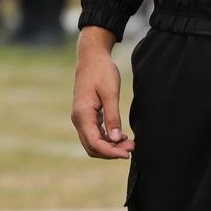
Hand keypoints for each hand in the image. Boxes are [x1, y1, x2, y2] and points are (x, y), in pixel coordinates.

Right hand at [70, 26, 132, 158]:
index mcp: (82, 114)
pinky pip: (94, 134)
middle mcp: (78, 119)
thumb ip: (112, 117)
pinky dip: (107, 139)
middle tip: (132, 147)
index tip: (128, 152)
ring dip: (110, 146)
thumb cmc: (101, 72)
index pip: (94, 142)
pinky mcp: (86, 115)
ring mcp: (81, 118)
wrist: (91, 58)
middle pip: (92, 146)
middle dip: (111, 151)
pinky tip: (121, 136)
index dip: (110, 152)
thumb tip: (115, 139)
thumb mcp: (110, 93)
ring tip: (130, 142)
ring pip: (93, 142)